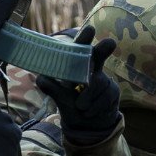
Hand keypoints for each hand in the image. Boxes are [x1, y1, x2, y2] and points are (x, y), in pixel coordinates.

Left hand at [36, 25, 120, 144]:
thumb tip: (42, 78)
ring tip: (80, 107)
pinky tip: (90, 112)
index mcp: (77, 66)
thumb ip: (53, 88)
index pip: (80, 49)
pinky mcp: (113, 90)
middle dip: (103, 49)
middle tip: (109, 43)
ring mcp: (104, 79)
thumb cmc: (71, 106)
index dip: (84, 38)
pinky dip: (94, 107)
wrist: (88, 126)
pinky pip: (104, 97)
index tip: (90, 29)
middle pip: (99, 56)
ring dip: (86, 99)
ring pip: (97, 84)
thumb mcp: (60, 98)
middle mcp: (93, 68)